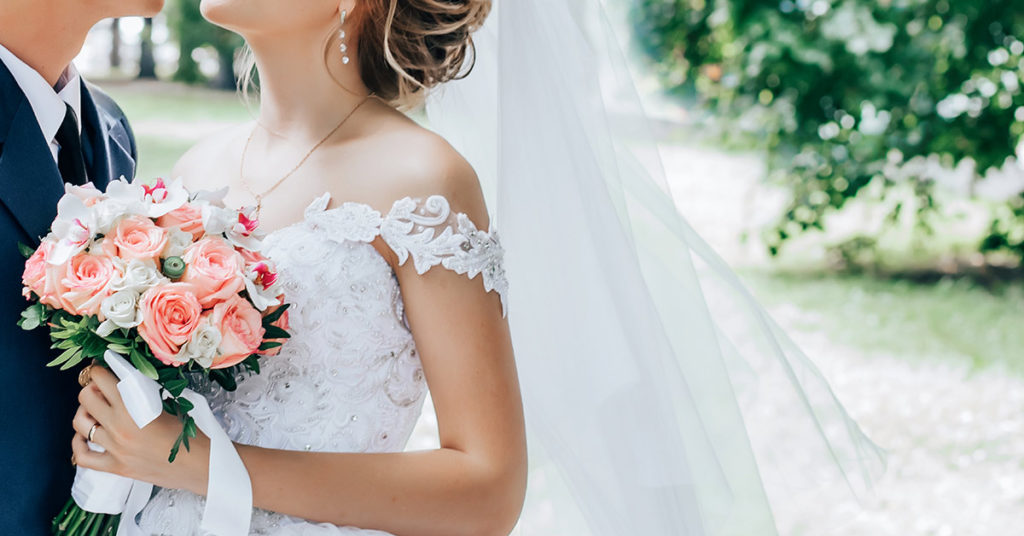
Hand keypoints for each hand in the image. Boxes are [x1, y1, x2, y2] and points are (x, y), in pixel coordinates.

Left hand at [72, 365, 210, 494]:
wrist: (199, 465)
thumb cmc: (190, 433)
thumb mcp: (170, 404)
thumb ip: (144, 392)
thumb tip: (124, 379)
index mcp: (135, 407)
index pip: (102, 380)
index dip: (98, 370)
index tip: (101, 369)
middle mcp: (120, 427)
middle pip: (86, 398)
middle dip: (90, 388)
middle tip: (100, 388)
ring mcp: (115, 448)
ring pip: (80, 423)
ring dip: (84, 412)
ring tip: (95, 410)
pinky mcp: (116, 467)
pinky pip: (83, 456)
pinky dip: (79, 444)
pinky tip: (86, 436)